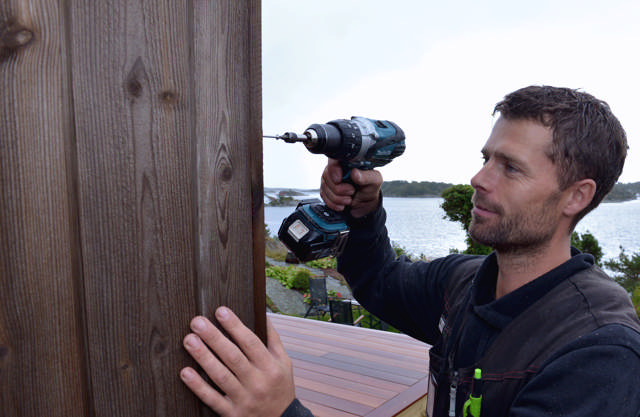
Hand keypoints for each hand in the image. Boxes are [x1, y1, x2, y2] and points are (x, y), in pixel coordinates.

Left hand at [180, 308, 294, 416]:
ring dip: (203, 357)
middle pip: (233, 357)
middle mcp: (257, 382)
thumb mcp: (284, 362)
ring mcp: (244, 399)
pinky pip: (212, 399)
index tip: (220, 311)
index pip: (250, 342)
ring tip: (189, 340)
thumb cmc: (280, 387)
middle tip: (197, 322)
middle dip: (214, 337)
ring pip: (221, 376)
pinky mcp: (232, 414)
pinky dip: (198, 386)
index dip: (235, 326)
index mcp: (270, 367)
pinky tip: (185, 373)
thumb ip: (273, 339)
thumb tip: (262, 314)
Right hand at [320, 158, 382, 217]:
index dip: (333, 170)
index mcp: (348, 162)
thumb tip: (355, 172)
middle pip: (327, 176)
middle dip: (339, 189)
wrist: (365, 204)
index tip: (339, 179)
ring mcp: (330, 180)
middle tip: (351, 191)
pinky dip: (333, 203)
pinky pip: (324, 197)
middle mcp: (337, 169)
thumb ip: (367, 176)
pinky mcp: (326, 190)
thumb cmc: (369, 188)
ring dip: (337, 198)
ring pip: (325, 188)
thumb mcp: (374, 181)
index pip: (333, 160)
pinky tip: (342, 204)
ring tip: (349, 199)